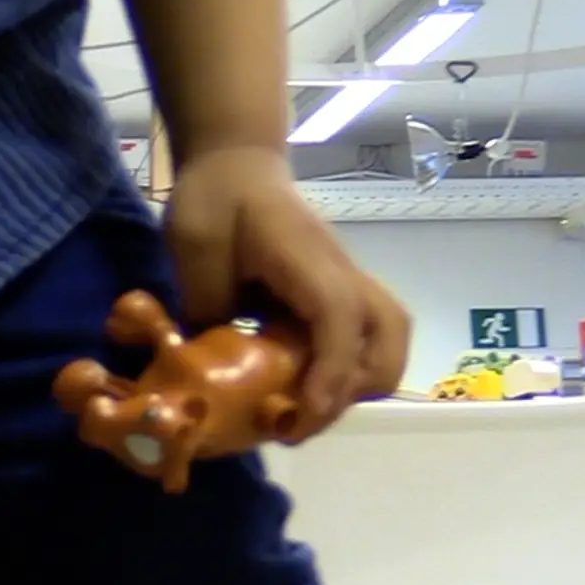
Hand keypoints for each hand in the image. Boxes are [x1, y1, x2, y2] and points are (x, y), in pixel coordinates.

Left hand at [162, 145, 409, 439]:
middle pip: (389, 336)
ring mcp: (347, 280)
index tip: (300, 415)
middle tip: (295, 422)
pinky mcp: (338, 292)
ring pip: (388, 339)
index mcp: (307, 259)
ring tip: (301, 412)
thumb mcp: (194, 246)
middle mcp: (342, 272)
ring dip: (357, 383)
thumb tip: (214, 367)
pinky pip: (365, 336)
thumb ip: (208, 303)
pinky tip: (299, 389)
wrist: (236, 163)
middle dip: (353, 389)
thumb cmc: (213, 199)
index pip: (339, 319)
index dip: (328, 374)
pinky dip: (347, 370)